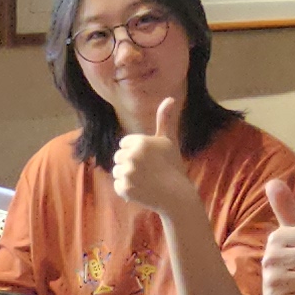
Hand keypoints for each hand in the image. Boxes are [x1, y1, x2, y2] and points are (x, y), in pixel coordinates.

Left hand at [111, 95, 198, 223]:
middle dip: (130, 164)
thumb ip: (164, 119)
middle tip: (148, 171)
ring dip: (128, 177)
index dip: (136, 152)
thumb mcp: (169, 140)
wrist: (176, 195)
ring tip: (145, 181)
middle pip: (119, 157)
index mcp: (140, 142)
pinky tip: (141, 190)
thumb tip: (170, 98)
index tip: (150, 159)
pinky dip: (127, 190)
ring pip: (117, 171)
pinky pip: (118, 186)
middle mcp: (132, 156)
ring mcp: (127, 173)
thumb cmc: (173, 165)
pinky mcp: (124, 188)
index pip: (124, 144)